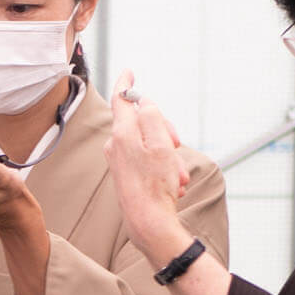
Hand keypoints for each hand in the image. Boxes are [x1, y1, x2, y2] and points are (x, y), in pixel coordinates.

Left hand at [104, 69, 193, 256]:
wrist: (149, 223)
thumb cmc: (156, 184)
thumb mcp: (161, 143)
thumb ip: (152, 116)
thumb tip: (144, 103)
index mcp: (122, 133)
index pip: (121, 99)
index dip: (126, 83)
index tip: (129, 71)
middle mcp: (116, 144)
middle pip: (143, 122)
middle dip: (165, 132)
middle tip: (177, 146)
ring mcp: (119, 160)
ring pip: (150, 144)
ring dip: (169, 156)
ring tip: (177, 176)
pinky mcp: (126, 174)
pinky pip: (148, 161)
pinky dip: (163, 168)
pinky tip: (172, 184)